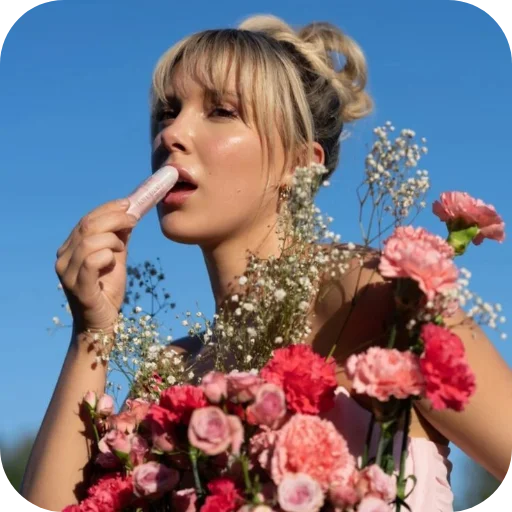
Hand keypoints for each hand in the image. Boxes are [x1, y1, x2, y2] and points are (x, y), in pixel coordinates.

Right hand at [55, 199, 137, 332]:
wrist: (102, 322)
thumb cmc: (107, 290)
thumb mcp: (116, 258)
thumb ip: (118, 238)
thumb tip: (129, 216)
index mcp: (70, 248)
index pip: (86, 220)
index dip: (107, 209)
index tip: (128, 204)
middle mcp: (63, 258)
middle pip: (87, 226)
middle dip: (114, 218)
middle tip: (134, 219)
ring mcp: (67, 273)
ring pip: (89, 241)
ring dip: (112, 239)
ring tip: (122, 248)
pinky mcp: (77, 286)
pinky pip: (91, 261)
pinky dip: (108, 255)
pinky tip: (115, 260)